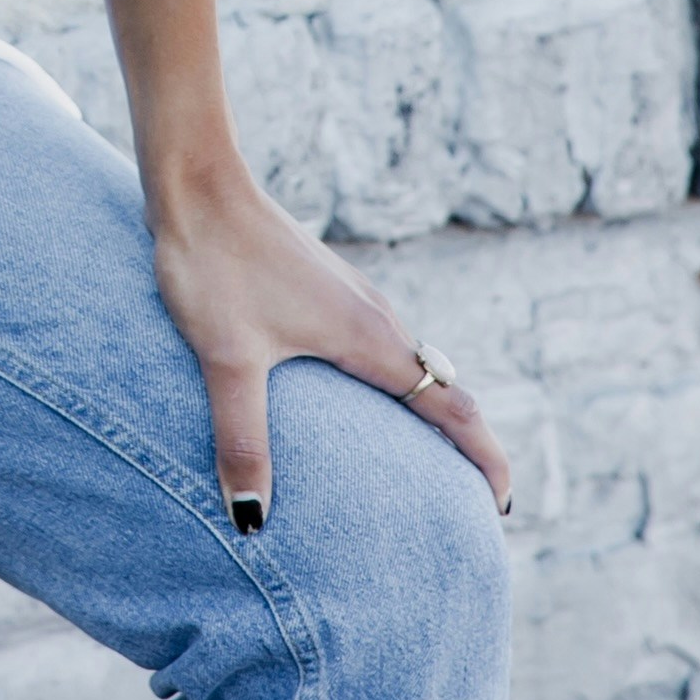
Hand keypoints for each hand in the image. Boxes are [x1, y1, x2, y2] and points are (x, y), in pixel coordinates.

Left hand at [146, 152, 511, 531]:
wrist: (195, 179)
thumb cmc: (212, 264)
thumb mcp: (226, 360)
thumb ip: (242, 440)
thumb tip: (250, 521)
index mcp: (371, 337)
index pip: (454, 408)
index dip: (485, 458)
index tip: (503, 505)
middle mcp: (375, 316)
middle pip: (443, 388)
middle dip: (463, 445)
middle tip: (470, 505)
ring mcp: (352, 297)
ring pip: (412, 362)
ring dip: (429, 410)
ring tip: (424, 463)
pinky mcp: (325, 286)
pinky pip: (380, 344)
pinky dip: (394, 382)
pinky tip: (358, 398)